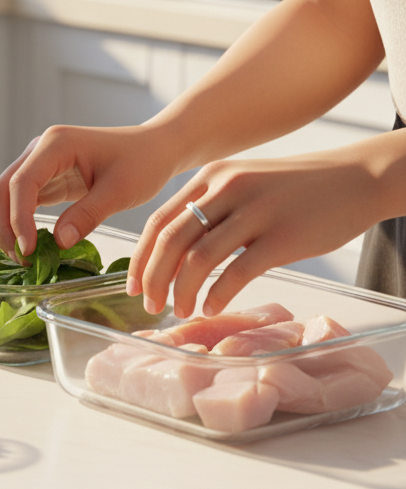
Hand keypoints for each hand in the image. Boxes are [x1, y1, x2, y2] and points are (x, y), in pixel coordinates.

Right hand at [0, 124, 178, 258]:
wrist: (153, 149)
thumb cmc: (142, 162)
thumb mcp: (120, 191)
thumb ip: (88, 215)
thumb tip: (58, 243)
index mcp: (56, 144)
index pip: (22, 182)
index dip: (19, 218)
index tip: (29, 250)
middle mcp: (40, 149)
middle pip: (2, 188)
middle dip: (4, 225)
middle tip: (21, 259)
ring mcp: (39, 162)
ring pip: (5, 194)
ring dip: (7, 225)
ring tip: (24, 256)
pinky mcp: (45, 177)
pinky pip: (21, 200)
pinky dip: (19, 222)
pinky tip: (31, 245)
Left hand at [126, 152, 379, 318]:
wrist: (355, 177)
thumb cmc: (294, 188)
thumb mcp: (242, 183)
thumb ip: (210, 207)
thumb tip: (176, 251)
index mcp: (210, 178)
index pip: (160, 221)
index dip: (142, 257)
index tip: (134, 285)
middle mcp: (226, 189)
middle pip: (172, 240)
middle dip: (154, 278)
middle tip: (150, 306)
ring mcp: (254, 212)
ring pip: (199, 257)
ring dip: (183, 290)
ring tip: (180, 311)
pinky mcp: (282, 236)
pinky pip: (238, 271)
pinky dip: (218, 294)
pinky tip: (211, 308)